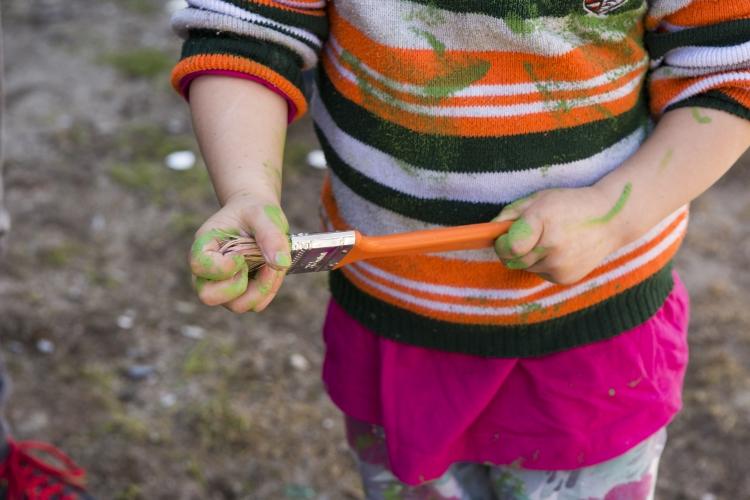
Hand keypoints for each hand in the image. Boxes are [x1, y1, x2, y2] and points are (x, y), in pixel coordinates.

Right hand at [189, 194, 291, 312]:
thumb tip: (281, 264)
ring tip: (271, 265)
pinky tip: (274, 270)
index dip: (221, 267)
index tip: (240, 255)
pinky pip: (256, 304)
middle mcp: (208, 271)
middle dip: (237, 286)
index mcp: (204, 245)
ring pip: (236, 305)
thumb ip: (270, 235)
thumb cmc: (255, 212)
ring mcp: (224, 285)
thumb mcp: (264, 215)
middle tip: (251, 263)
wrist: (260, 217)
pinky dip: (269, 290)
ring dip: (261, 288)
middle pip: (208, 296)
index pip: (199, 266)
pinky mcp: (242, 294)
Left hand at [493, 184, 630, 284]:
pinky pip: (541, 273)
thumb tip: (489, 230)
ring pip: (526, 268)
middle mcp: (552, 248)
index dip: (501, 243)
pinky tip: (560, 250)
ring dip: (529, 257)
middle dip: (510, 251)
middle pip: (512, 261)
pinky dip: (543, 264)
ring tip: (548, 240)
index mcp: (542, 223)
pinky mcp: (566, 278)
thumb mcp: (540, 199)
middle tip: (522, 238)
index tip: (502, 237)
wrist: (612, 219)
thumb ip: (511, 213)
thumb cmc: (570, 205)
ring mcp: (560, 266)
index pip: (508, 247)